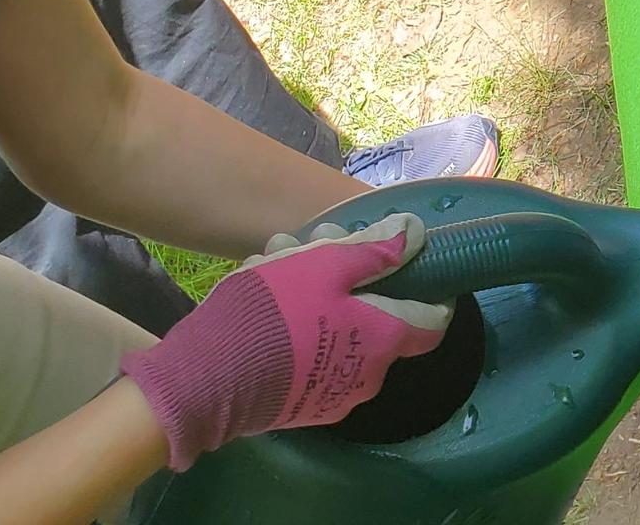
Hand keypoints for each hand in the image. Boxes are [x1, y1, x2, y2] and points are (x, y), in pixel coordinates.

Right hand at [120, 214, 448, 469]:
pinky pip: (312, 356)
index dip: (428, 291)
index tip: (410, 266)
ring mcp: (333, 396)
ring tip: (275, 261)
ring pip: (339, 332)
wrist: (206, 378)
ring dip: (317, 296)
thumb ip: (375, 251)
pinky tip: (262, 300)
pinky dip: (299, 328)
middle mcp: (369, 377)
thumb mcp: (324, 265)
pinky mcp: (299, 405)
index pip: (432, 321)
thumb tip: (417, 233)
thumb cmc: (274, 311)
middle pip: (376, 318)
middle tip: (312, 246)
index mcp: (385, 340)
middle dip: (350, 278)